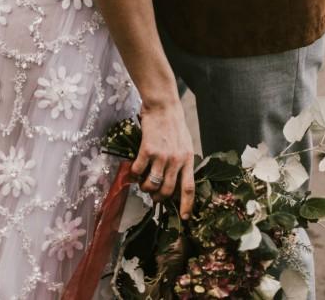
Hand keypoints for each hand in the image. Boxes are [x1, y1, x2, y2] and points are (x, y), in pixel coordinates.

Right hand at [130, 98, 194, 219]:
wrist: (163, 106)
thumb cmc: (174, 124)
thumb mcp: (185, 144)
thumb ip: (182, 162)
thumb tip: (177, 181)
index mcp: (188, 159)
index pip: (189, 188)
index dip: (187, 205)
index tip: (185, 218)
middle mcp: (176, 160)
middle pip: (168, 191)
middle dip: (159, 198)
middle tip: (154, 195)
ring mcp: (162, 156)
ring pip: (152, 185)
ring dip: (146, 188)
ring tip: (143, 183)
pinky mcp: (147, 149)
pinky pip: (139, 171)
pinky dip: (135, 175)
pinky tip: (135, 170)